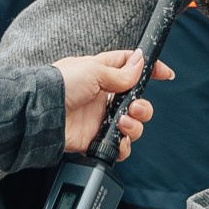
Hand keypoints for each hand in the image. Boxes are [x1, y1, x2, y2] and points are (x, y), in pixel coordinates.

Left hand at [54, 48, 170, 156]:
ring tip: (122, 123)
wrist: (42, 113)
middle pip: (137, 102)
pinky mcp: (96, 138)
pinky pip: (119, 145)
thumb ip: (120, 72)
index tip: (165, 74)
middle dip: (143, 107)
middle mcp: (103, 97)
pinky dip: (123, 144)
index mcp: (102, 73)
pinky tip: (117, 138)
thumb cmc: (60, 85)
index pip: (131, 67)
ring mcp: (100, 119)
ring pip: (132, 125)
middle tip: (135, 107)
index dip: (149, 69)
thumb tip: (140, 63)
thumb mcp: (94, 70)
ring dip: (134, 125)